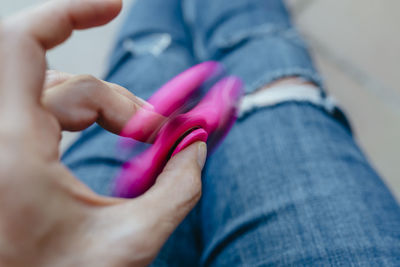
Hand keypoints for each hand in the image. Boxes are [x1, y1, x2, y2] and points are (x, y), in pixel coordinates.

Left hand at [0, 0, 206, 265]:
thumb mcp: (132, 242)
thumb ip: (178, 188)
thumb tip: (195, 145)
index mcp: (11, 151)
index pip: (22, 44)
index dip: (70, 12)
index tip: (115, 6)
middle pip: (68, 84)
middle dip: (122, 101)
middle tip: (160, 134)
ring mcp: (0, 147)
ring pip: (58, 98)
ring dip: (107, 111)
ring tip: (144, 141)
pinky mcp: (6, 155)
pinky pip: (46, 114)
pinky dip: (84, 118)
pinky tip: (112, 136)